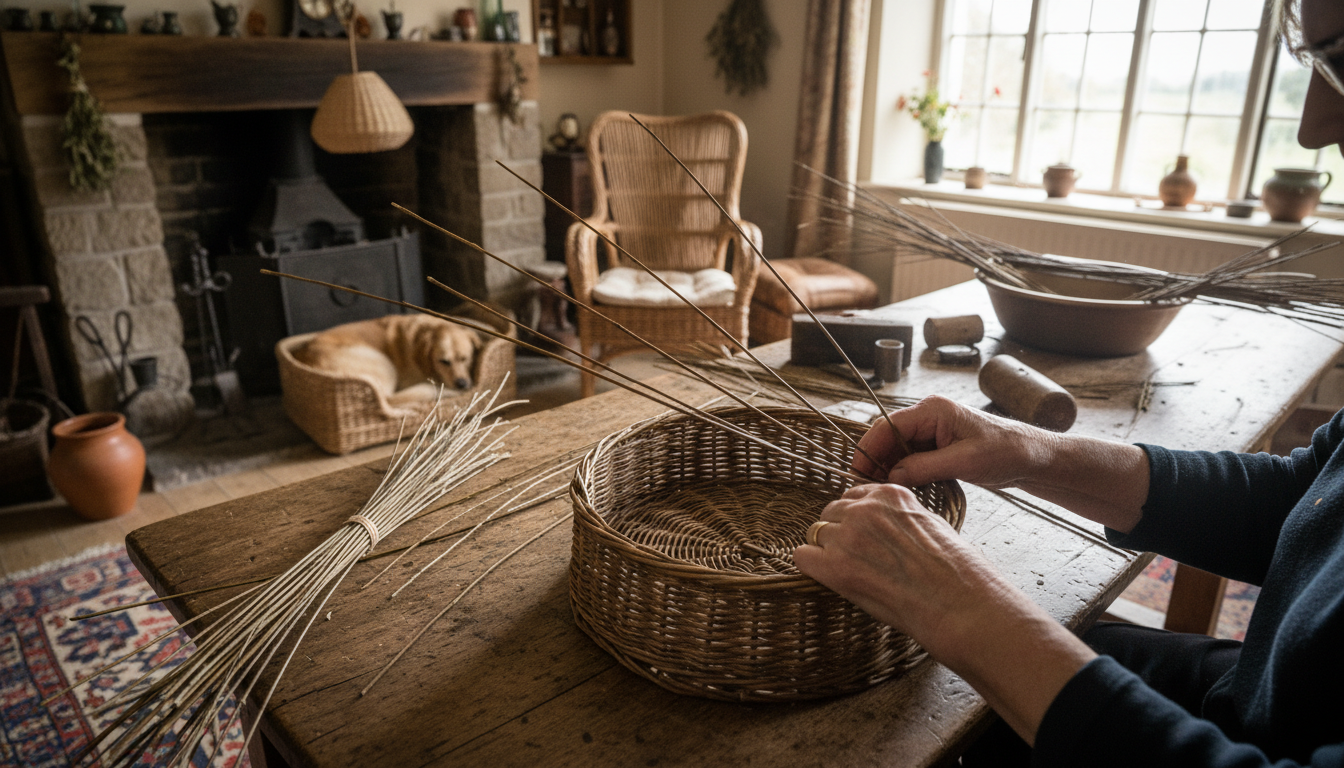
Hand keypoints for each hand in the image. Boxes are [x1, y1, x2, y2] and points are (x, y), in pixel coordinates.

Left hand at [793, 483, 1013, 659]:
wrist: (959, 603)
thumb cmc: (955, 571)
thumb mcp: (931, 524)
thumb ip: (899, 517)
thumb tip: (885, 525)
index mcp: (890, 494)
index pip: (854, 496)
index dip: (857, 518)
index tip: (865, 537)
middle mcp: (865, 509)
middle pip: (832, 512)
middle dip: (839, 532)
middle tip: (857, 558)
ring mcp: (848, 536)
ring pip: (816, 533)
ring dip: (827, 550)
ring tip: (851, 572)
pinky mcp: (835, 567)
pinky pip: (802, 557)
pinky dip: (812, 567)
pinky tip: (829, 578)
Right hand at [861, 395, 1149, 538]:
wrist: (1034, 457)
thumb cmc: (1006, 452)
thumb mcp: (964, 462)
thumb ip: (924, 467)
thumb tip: (891, 476)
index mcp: (933, 410)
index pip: (887, 426)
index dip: (868, 449)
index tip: (857, 473)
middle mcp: (929, 416)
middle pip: (889, 437)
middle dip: (876, 461)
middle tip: (866, 489)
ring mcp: (933, 431)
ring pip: (898, 449)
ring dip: (889, 469)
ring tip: (882, 492)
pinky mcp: (939, 446)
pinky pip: (912, 457)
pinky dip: (904, 472)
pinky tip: (902, 489)